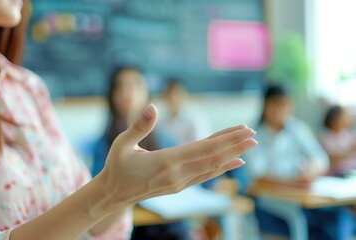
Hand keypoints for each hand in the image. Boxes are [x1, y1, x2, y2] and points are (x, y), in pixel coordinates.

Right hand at [97, 104, 256, 205]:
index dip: (225, 139)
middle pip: (213, 158)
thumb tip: (152, 107)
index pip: (203, 148)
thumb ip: (138, 126)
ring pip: (212, 167)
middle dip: (235, 145)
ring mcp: (179, 183)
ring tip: (250, 145)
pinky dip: (222, 168)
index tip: (243, 130)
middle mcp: (176, 175)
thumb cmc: (116, 166)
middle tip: (254, 134)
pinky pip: (206, 176)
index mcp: (164, 162)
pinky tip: (235, 162)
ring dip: (232, 155)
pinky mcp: (179, 187)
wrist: (114, 194)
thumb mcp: (122, 144)